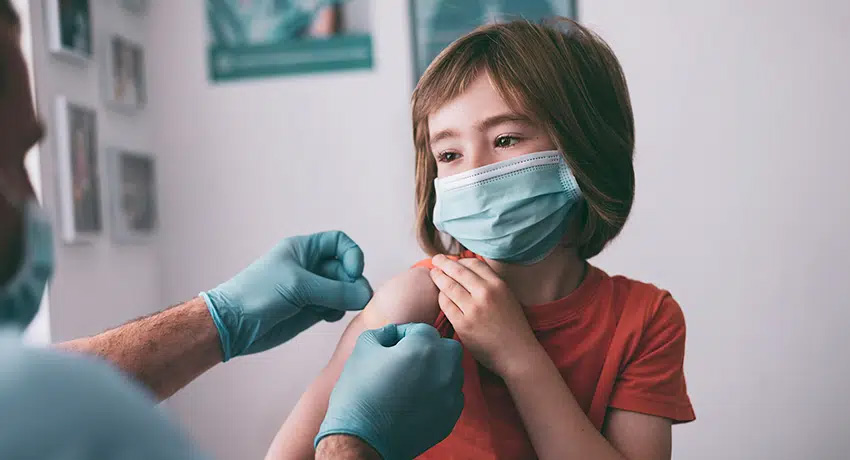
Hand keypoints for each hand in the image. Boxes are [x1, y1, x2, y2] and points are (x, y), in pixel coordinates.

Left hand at [202, 231, 372, 360]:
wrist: (233, 325)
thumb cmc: (257, 295)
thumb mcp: (298, 286)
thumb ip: (335, 290)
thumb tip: (365, 296)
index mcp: (304, 250)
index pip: (339, 243)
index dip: (351, 256)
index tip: (353, 273)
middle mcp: (310, 267)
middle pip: (345, 268)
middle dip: (353, 282)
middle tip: (356, 299)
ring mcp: (311, 290)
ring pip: (343, 290)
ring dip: (347, 299)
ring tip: (337, 309)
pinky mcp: (310, 310)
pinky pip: (335, 307)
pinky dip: (338, 312)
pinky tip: (326, 317)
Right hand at [316, 323, 463, 459]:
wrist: (361, 439)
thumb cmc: (359, 393)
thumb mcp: (363, 349)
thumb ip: (383, 332)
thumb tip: (394, 333)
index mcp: (423, 348)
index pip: (422, 329)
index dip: (405, 335)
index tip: (393, 346)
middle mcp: (444, 369)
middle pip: (447, 347)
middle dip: (431, 349)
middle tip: (409, 360)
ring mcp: (450, 395)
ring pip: (453, 371)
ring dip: (438, 370)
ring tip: (413, 380)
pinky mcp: (450, 417)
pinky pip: (453, 395)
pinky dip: (440, 393)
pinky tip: (418, 399)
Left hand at [430, 255, 539, 377]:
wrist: (516, 353)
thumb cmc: (512, 326)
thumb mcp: (507, 297)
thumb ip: (490, 284)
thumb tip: (469, 271)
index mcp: (498, 285)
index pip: (474, 264)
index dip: (462, 260)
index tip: (454, 261)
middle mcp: (485, 294)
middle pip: (458, 271)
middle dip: (444, 263)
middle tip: (436, 260)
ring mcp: (473, 310)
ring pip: (449, 287)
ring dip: (438, 278)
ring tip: (434, 274)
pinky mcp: (463, 325)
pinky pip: (446, 305)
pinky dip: (441, 298)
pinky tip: (441, 296)